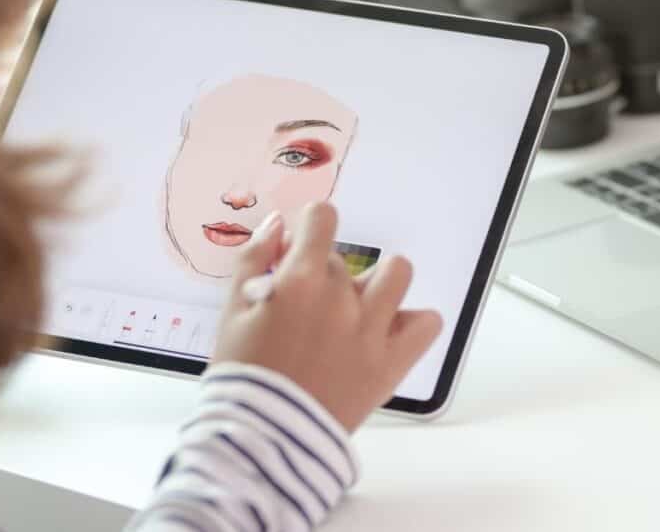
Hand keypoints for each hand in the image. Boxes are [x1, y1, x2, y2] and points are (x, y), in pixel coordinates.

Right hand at [211, 202, 442, 430]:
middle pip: (344, 260)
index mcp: (299, 281)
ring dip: (380, 282)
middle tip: (308, 309)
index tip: (303, 247)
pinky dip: (414, 323)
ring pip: (398, 273)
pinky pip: (427, 323)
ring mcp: (371, 329)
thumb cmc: (242, 376)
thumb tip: (279, 223)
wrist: (262, 440)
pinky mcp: (392, 362)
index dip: (312, 227)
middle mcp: (340, 297)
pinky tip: (390, 332)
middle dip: (325, 274)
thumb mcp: (231, 312)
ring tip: (361, 307)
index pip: (322, 219)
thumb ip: (253, 259)